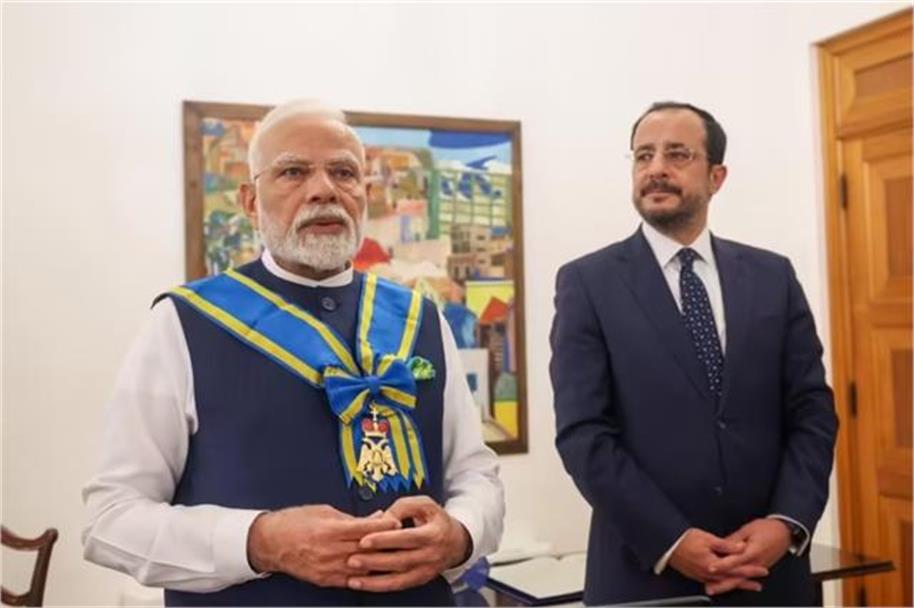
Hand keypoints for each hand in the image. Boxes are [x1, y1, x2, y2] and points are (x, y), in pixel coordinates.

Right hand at [246, 504, 399, 587]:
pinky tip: (374, 570)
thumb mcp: (324, 511)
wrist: (270, 542)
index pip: (365, 528)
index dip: (384, 525)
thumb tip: (374, 517)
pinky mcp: (324, 580)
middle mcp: (330, 550)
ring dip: (378, 561)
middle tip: (400, 538)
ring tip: (392, 554)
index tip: (396, 521)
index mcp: (330, 530)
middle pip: (367, 549)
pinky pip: (351, 580)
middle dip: (386, 543)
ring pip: (362, 567)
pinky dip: (365, 574)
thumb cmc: (294, 522)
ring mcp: (327, 568)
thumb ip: (351, 517)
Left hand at [346, 495, 470, 592]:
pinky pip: (398, 586)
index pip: (407, 538)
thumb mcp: (425, 504)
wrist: (457, 542)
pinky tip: (363, 585)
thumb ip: (403, 507)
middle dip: (374, 561)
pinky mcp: (419, 580)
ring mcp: (425, 570)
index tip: (364, 539)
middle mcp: (430, 555)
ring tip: (353, 577)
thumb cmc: (437, 520)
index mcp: (433, 534)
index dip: (385, 539)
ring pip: (397, 578)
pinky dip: (379, 587)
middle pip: (400, 560)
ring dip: (373, 580)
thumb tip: (382, 518)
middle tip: (352, 559)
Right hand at [669, 528, 767, 584]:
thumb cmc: (685, 540)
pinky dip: (724, 584)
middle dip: (746, 582)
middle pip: (731, 579)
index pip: (736, 568)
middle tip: (759, 584)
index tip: (762, 570)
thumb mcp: (707, 538)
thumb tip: (741, 547)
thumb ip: (726, 545)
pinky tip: (727, 583)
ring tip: (748, 586)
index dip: (751, 569)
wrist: (667, 545)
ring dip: (737, 585)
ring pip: (724, 583)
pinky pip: (714, 583)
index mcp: (713, 564)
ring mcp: (702, 576)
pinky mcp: (697, 575)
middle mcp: (708, 574)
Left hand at [704, 518, 791, 595]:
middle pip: (738, 576)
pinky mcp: (759, 569)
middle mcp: (757, 563)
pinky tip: (726, 585)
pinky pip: (746, 578)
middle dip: (723, 583)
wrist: (784, 533)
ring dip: (728, 585)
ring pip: (741, 580)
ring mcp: (759, 568)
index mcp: (753, 551)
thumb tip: (720, 546)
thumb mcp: (748, 529)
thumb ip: (734, 539)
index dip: (722, 565)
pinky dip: (736, 583)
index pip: (736, 560)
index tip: (711, 568)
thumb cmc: (766, 528)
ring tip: (714, 589)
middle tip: (709, 587)